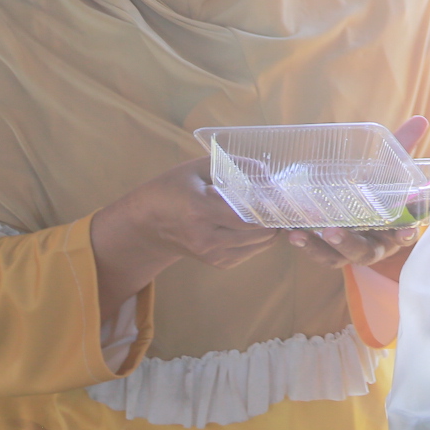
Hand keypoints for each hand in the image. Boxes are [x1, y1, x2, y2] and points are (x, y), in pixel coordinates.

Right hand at [89, 156, 278, 323]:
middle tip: (282, 200)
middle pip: (258, 231)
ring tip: (271, 209)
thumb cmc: (171, 188)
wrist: (147, 224)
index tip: (279, 191)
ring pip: (259, 243)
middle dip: (275, 215)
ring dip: (271, 227)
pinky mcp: (216, 262)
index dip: (269, 203)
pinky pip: (250, 252)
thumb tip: (267, 174)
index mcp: (199, 210)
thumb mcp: (198, 167)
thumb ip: (234, 166)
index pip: (247, 213)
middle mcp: (206, 238)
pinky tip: (255, 222)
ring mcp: (211, 254)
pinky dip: (259, 237)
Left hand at [285, 116, 429, 271]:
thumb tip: (420, 119)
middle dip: (349, 243)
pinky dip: (306, 246)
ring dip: (319, 248)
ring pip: (338, 257)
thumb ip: (403, 146)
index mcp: (395, 227)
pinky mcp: (330, 251)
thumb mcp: (390, 167)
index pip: (405, 234)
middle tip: (333, 231)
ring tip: (300, 234)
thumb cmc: (381, 186)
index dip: (406, 235)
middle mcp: (375, 244)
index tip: (405, 232)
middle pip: (365, 252)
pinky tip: (291, 232)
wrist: (360, 199)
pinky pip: (319, 254)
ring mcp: (351, 251)